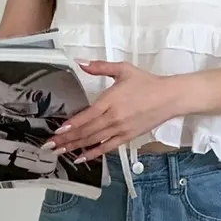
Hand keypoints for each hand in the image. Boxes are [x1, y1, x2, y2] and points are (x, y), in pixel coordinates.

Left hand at [47, 62, 181, 160]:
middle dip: (67, 140)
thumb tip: (81, 62)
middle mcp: (114, 117)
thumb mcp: (123, 69)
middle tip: (51, 146)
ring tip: (61, 152)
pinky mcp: (127, 137)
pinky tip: (82, 158)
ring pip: (94, 141)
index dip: (72, 125)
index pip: (87, 116)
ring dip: (76, 147)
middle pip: (86, 131)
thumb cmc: (147, 83)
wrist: (169, 98)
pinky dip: (93, 154)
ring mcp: (120, 129)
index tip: (58, 131)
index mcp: (111, 100)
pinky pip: (107, 147)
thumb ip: (100, 67)